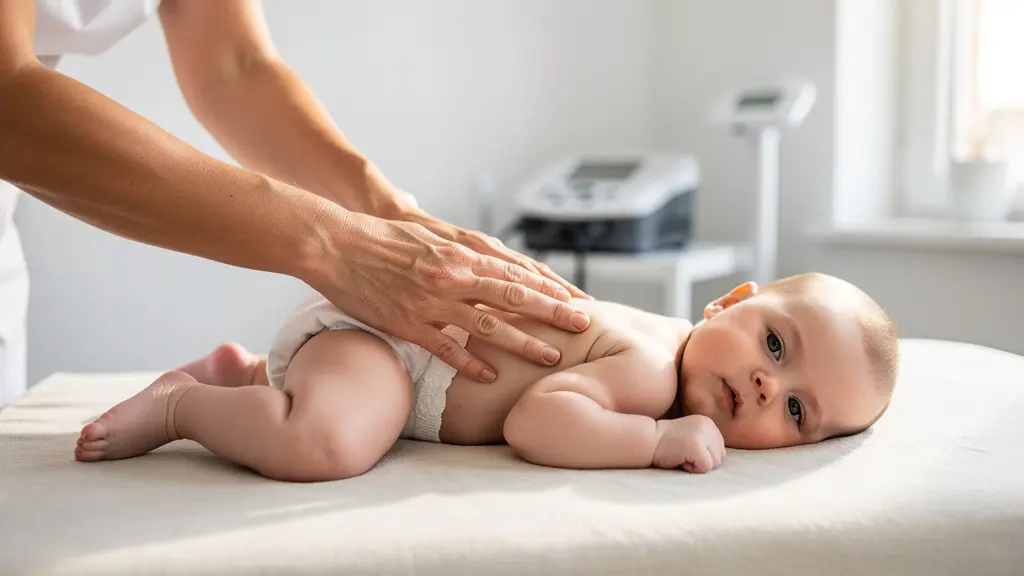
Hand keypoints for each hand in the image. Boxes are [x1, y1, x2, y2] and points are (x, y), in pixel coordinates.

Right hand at [307, 207, 593, 382]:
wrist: (336, 244)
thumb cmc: (385, 239)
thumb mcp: (433, 235)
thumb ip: (466, 250)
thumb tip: (497, 260)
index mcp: (462, 250)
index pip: (519, 271)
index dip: (552, 287)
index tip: (579, 299)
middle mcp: (454, 273)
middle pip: (516, 295)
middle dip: (554, 312)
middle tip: (584, 326)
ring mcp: (433, 300)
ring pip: (489, 324)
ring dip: (524, 342)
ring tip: (551, 357)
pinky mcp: (409, 322)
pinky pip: (447, 347)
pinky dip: (472, 362)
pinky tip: (492, 374)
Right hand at [653, 415, 725, 472]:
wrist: (648, 439)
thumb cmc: (666, 442)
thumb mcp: (690, 433)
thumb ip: (706, 440)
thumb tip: (721, 456)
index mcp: (707, 422)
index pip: (719, 447)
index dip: (704, 454)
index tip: (686, 448)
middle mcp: (707, 426)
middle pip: (720, 456)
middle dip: (703, 460)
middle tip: (683, 453)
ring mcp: (702, 435)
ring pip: (715, 462)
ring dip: (698, 464)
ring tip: (682, 455)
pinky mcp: (697, 447)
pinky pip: (705, 467)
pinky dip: (693, 469)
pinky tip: (681, 459)